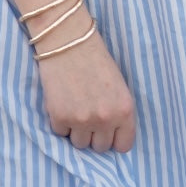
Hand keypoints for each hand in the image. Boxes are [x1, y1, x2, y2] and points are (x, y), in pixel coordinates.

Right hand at [38, 29, 136, 152]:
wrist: (68, 39)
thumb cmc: (95, 58)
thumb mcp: (118, 85)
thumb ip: (117, 112)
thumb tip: (111, 137)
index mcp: (125, 109)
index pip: (123, 145)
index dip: (114, 138)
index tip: (108, 131)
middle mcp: (106, 118)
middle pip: (100, 147)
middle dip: (94, 134)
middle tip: (88, 114)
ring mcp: (82, 120)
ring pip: (80, 144)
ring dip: (76, 130)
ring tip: (74, 106)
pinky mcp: (60, 118)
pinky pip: (60, 133)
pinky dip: (60, 122)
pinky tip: (62, 101)